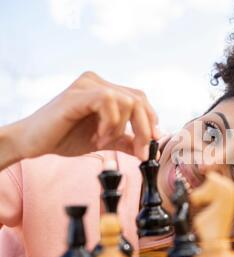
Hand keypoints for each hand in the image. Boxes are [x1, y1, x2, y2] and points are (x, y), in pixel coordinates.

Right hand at [12, 71, 159, 160]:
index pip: (140, 99)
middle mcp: (97, 81)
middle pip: (139, 99)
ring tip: (105, 141)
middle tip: (141, 151)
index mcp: (105, 89)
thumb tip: (151, 148)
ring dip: (122, 128)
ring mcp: (87, 85)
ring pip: (127, 101)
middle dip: (145, 129)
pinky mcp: (77, 94)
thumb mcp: (105, 140)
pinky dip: (110, 123)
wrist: (33, 142)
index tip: (153, 144)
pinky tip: (98, 136)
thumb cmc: (65, 138)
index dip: (151, 121)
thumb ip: (127, 140)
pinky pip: (108, 101)